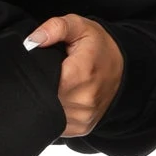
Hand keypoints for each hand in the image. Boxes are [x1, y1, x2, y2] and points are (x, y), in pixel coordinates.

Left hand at [23, 13, 123, 136]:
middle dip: (42, 87)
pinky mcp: (81, 128)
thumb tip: (32, 41)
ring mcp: (83, 118)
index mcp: (81, 74)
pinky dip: (55, 112)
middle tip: (51, 74)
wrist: (123, 69)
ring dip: (48, 101)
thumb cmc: (98, 48)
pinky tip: (61, 99)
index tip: (43, 65)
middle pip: (44, 99)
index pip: (44, 82)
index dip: (37, 73)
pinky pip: (57, 124)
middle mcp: (84, 101)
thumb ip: (55, 28)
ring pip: (49, 114)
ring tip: (57, 85)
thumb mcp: (79, 27)